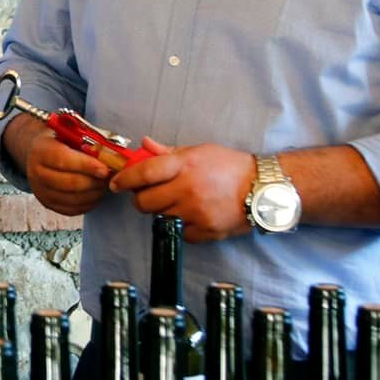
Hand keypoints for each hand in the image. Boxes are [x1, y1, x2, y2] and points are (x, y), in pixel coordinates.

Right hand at [6, 113, 111, 217]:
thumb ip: (86, 143)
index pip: (63, 160)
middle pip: (70, 183)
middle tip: (110, 177)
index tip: (105, 169)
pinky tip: (95, 192)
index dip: (86, 166)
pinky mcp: (48, 204)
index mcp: (41, 150)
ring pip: (74, 198)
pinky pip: (73, 209)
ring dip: (94, 193)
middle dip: (94, 182)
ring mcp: (40, 191)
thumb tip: (112, 154)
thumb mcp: (69, 134)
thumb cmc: (59, 142)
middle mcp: (36, 173)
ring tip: (105, 184)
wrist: (39, 154)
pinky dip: (89, 203)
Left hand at [108, 139, 256, 241]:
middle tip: (148, 195)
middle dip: (140, 199)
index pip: (144, 173)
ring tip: (174, 204)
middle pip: (144, 202)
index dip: (125, 179)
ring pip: (159, 218)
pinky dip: (180, 227)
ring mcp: (196, 212)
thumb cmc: (230, 166)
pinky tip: (190, 216)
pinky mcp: (206, 231)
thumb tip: (144, 145)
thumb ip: (169, 152)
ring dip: (161, 212)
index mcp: (185, 165)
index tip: (116, 183)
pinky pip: (179, 233)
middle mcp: (188, 189)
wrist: (263, 189)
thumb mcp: (200, 151)